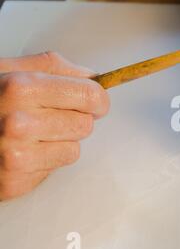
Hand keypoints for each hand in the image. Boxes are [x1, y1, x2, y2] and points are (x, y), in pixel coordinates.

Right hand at [0, 52, 108, 199]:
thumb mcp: (12, 69)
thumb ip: (54, 68)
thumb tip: (95, 77)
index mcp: (21, 86)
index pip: (90, 95)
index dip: (98, 99)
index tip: (96, 101)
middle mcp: (17, 122)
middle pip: (86, 124)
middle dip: (75, 119)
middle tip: (52, 117)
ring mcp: (15, 154)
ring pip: (74, 148)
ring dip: (61, 141)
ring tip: (35, 134)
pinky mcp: (14, 180)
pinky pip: (57, 167)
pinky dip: (48, 159)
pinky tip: (27, 150)